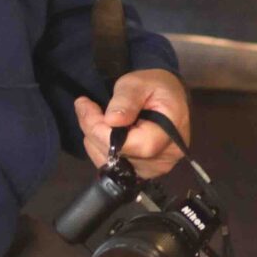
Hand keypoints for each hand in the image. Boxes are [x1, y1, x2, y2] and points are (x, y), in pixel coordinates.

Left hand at [74, 69, 190, 177]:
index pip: (124, 144)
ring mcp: (152, 170)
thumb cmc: (158, 88)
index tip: (84, 105)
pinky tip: (103, 132)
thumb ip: (126, 100)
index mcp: (166, 137)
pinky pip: (114, 167)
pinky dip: (102, 149)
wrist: (172, 99)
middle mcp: (161, 161)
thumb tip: (112, 120)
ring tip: (94, 117)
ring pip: (110, 164)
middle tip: (85, 107)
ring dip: (95, 141)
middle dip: (94, 131)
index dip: (98, 129)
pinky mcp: (143, 173)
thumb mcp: (140, 84)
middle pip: (115, 156)